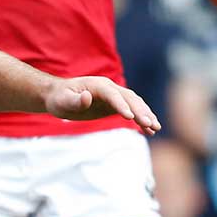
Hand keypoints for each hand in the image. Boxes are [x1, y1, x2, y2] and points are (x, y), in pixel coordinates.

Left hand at [44, 76, 160, 132]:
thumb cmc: (59, 98)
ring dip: (146, 115)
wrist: (59, 96)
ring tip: (156, 128)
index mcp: (98, 85)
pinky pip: (132, 111)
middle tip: (151, 125)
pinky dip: (141, 119)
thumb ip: (75, 101)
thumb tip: (87, 98)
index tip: (130, 117)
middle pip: (129, 98)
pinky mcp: (115, 105)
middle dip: (141, 111)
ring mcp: (114, 96)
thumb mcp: (62, 101)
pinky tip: (150, 130)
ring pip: (135, 104)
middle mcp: (110, 88)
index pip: (113, 95)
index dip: (122, 105)